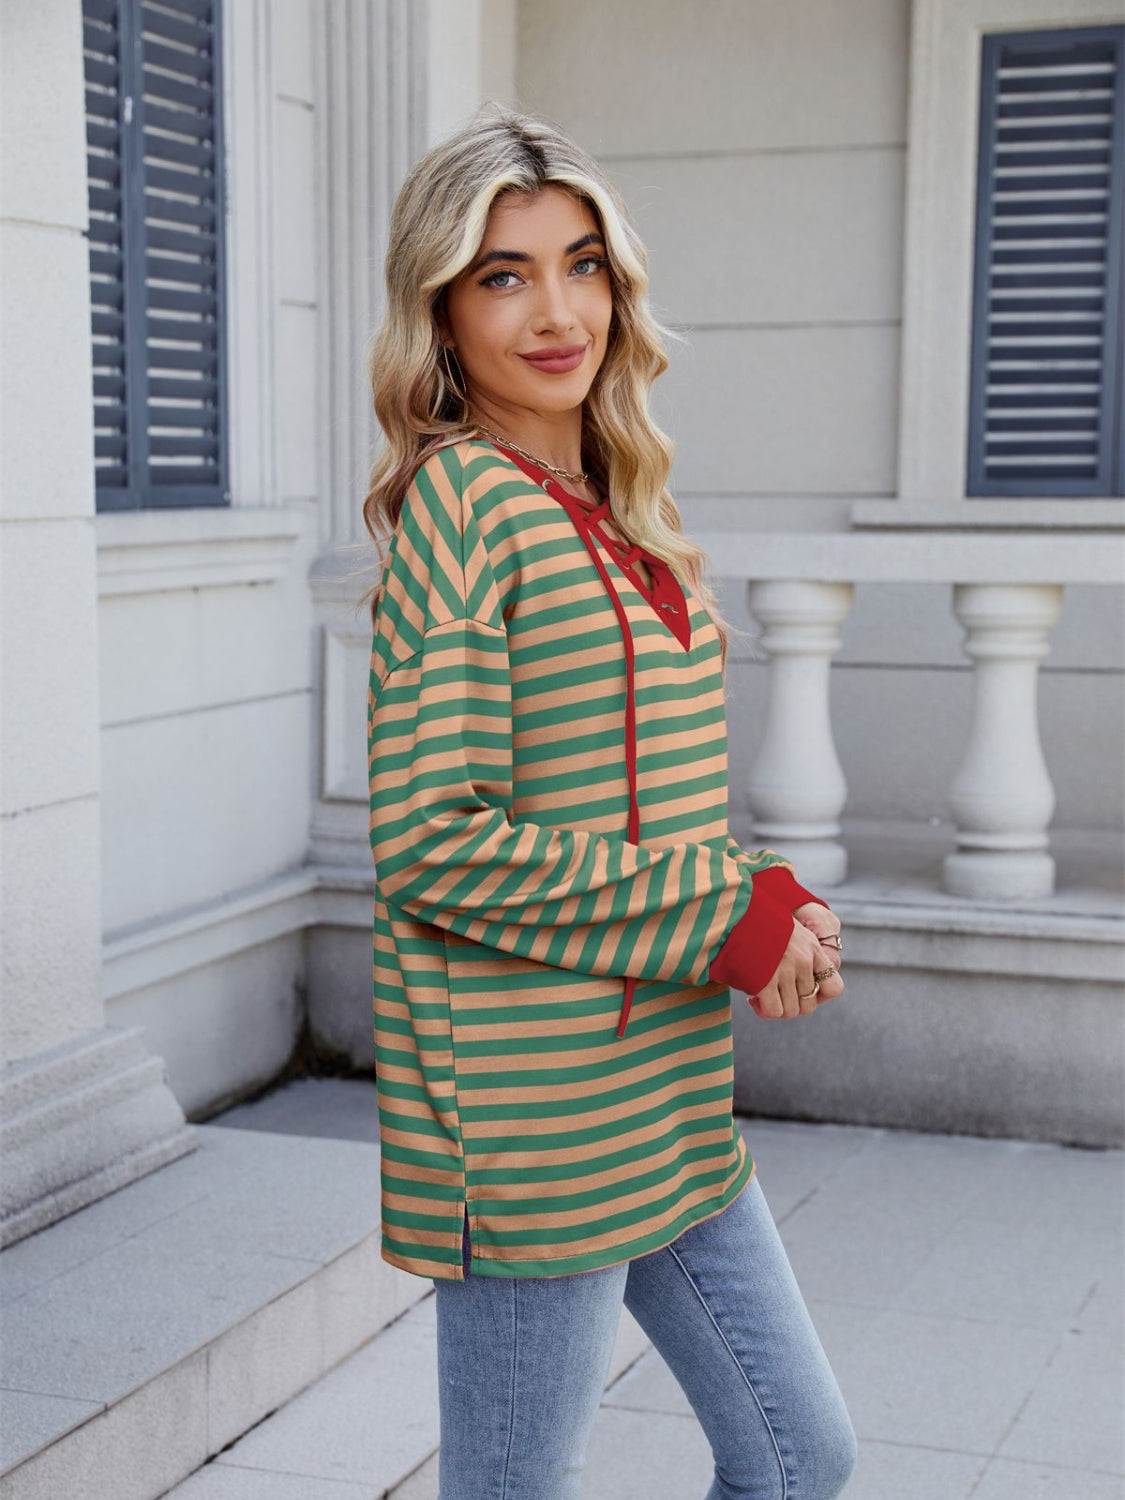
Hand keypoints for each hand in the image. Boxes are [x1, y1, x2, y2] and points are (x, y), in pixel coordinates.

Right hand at [748, 902, 843, 1019]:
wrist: (735, 911)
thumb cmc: (758, 920)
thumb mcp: (790, 928)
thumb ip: (801, 950)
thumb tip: (802, 976)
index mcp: (813, 948)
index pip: (834, 988)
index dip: (818, 996)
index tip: (800, 991)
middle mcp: (803, 961)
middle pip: (808, 1005)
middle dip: (790, 1004)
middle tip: (775, 995)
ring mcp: (785, 971)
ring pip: (791, 1011)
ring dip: (777, 1008)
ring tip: (763, 995)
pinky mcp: (765, 980)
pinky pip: (773, 1011)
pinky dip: (763, 1009)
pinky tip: (754, 997)